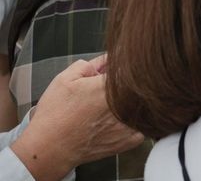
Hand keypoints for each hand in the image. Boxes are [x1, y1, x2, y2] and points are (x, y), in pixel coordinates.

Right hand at [11, 56, 143, 180]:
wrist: (50, 148)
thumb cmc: (55, 116)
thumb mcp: (65, 79)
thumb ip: (90, 64)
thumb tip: (108, 59)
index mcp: (109, 87)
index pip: (128, 69)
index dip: (119, 69)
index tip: (109, 75)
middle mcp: (123, 104)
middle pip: (137, 87)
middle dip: (124, 86)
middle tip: (103, 96)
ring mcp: (129, 123)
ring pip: (141, 105)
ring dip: (131, 104)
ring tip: (107, 111)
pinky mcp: (132, 139)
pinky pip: (142, 124)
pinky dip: (133, 121)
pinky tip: (115, 123)